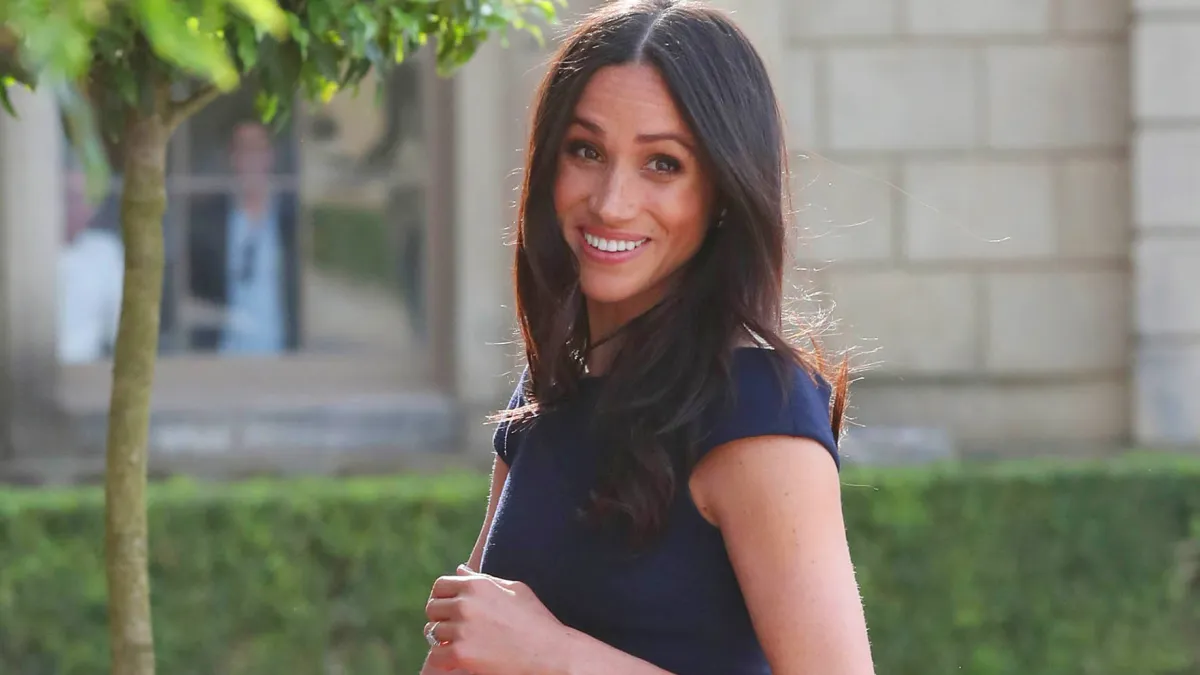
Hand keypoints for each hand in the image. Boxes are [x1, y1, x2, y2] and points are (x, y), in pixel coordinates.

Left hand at [424, 565, 568, 674]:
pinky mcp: (461, 654)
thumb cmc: (536, 621)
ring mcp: (462, 629)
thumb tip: (459, 569)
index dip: (443, 598)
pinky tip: (460, 660)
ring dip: (445, 640)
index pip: (440, 586)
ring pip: (433, 633)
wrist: (549, 653)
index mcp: (477, 584)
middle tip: (457, 630)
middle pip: (432, 609)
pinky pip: (436, 655)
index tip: (451, 610)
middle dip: (442, 619)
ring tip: (464, 644)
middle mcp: (465, 603)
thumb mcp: (515, 590)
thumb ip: (483, 579)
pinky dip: (444, 660)